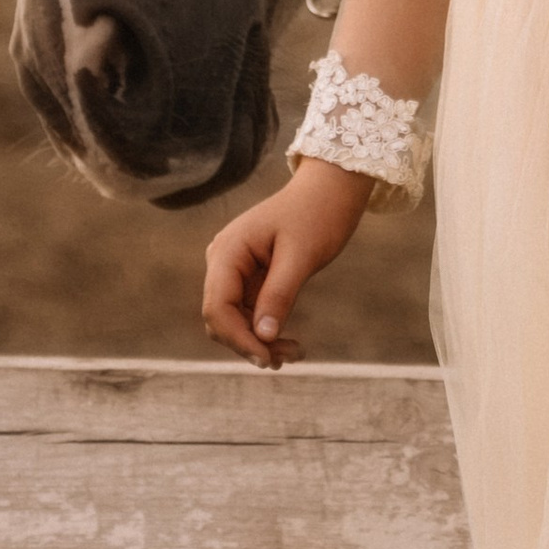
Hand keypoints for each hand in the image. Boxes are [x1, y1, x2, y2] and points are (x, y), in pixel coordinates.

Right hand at [201, 158, 373, 367]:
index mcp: (228, 251)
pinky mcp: (250, 277)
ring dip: (259, 342)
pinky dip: (266, 330)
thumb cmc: (318, 215)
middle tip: (290, 358)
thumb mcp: (302, 257)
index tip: (268, 359)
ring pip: (234, 320)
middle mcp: (223, 260)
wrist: (331, 189)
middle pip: (221, 319)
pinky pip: (249, 313)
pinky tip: (289, 343)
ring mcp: (234, 269)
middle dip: (250, 343)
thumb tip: (263, 337)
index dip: (238, 340)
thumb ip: (279, 295)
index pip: (217, 309)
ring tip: (295, 354)